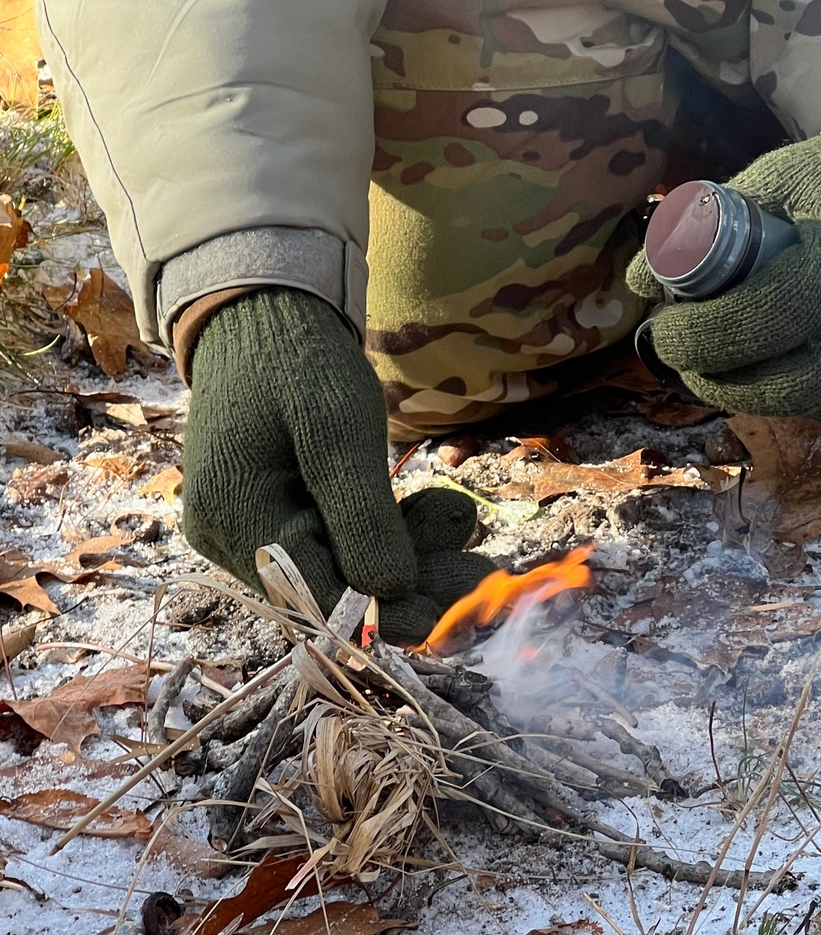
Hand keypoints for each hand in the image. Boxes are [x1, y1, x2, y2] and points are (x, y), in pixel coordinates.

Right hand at [182, 288, 492, 643]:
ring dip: (406, 551)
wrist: (263, 315)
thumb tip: (389, 591)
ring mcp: (248, 531)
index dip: (378, 610)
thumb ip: (362, 512)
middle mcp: (229, 537)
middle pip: (329, 585)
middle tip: (477, 573)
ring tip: (460, 519)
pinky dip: (383, 531)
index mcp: (233, 515)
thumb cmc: (299, 359)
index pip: (312, 590)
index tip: (443, 619)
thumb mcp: (339, 426)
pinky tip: (433, 512)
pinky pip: (333, 541)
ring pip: (338, 566)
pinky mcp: (273, 518)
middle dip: (406, 578)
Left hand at [627, 112, 820, 431]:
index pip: (732, 336)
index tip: (662, 333)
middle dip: (714, 381)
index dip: (683, 342)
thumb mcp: (784, 177)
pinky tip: (812, 374)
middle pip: (766, 393)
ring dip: (770, 395)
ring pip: (814, 410)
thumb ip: (708, 228)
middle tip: (694, 363)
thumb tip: (636, 282)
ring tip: (751, 364)